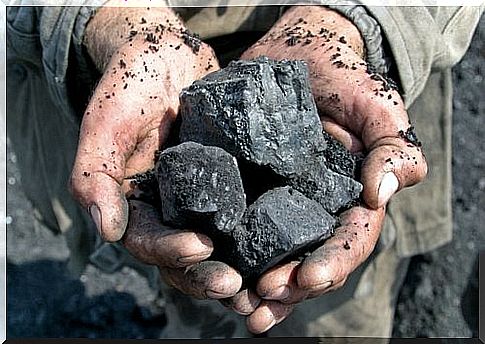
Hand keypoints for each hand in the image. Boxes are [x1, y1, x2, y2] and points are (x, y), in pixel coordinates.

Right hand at [70, 6, 240, 299]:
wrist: (167, 52)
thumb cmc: (130, 83)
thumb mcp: (105, 123)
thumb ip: (95, 175)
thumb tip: (106, 231)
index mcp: (137, 203)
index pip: (148, 241)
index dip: (170, 251)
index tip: (200, 248)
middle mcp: (172, 207)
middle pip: (187, 256)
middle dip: (208, 275)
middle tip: (237, 288)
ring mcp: (205, 196)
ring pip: (221, 244)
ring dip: (239, 269)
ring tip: (263, 284)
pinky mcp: (234, 179)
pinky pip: (246, 211)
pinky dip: (262, 233)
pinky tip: (284, 245)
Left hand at [228, 5, 427, 332]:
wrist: (298, 53)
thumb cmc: (344, 80)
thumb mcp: (378, 108)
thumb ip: (392, 149)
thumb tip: (378, 195)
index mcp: (345, 201)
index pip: (346, 242)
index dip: (330, 263)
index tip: (307, 276)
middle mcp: (309, 210)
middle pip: (303, 260)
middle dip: (287, 287)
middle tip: (262, 302)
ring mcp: (272, 200)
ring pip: (266, 254)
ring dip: (251, 286)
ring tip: (236, 305)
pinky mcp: (238, 185)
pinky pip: (230, 224)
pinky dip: (221, 251)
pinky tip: (204, 267)